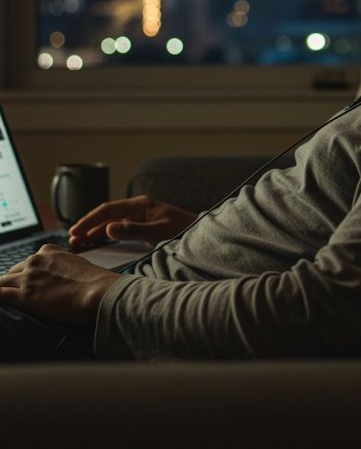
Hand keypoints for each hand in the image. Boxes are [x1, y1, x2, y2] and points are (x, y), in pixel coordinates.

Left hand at [0, 244, 119, 324]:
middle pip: (12, 272)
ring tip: (7, 301)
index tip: (27, 284)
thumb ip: (64, 266)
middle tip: (18, 297)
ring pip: (1, 283)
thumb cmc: (95, 281)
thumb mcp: (78, 264)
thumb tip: (64, 277)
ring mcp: (28, 278)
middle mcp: (35, 261)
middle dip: (13, 284)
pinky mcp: (24, 296)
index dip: (25, 275)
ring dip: (3, 291)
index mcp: (48, 251)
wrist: (98, 291)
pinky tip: (1, 303)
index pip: (27, 262)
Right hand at [68, 194, 195, 249]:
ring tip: (78, 244)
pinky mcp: (141, 228)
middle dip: (87, 227)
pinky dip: (104, 236)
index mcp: (140, 205)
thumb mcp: (159, 231)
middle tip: (71, 240)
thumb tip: (108, 229)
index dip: (90, 220)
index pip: (108, 210)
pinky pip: (117, 231)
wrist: (200, 236)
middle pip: (106, 216)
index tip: (76, 231)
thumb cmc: (184, 230)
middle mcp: (137, 209)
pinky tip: (94, 243)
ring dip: (93, 232)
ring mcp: (138, 218)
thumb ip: (134, 230)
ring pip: (109, 224)